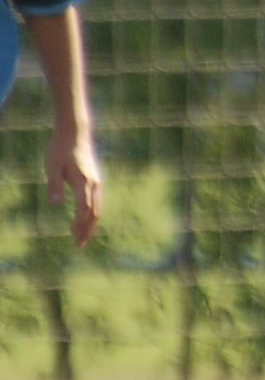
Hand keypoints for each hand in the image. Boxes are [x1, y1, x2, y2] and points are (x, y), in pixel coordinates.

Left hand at [47, 118, 98, 245]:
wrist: (75, 134)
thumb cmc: (60, 150)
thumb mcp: (52, 167)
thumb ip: (54, 185)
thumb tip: (56, 204)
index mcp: (83, 181)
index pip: (84, 207)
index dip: (80, 223)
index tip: (73, 236)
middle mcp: (94, 183)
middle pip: (94, 211)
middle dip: (87, 229)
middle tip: (78, 245)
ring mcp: (96, 182)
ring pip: (97, 208)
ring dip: (90, 224)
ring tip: (82, 237)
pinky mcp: (95, 181)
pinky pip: (97, 202)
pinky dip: (92, 215)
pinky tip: (85, 221)